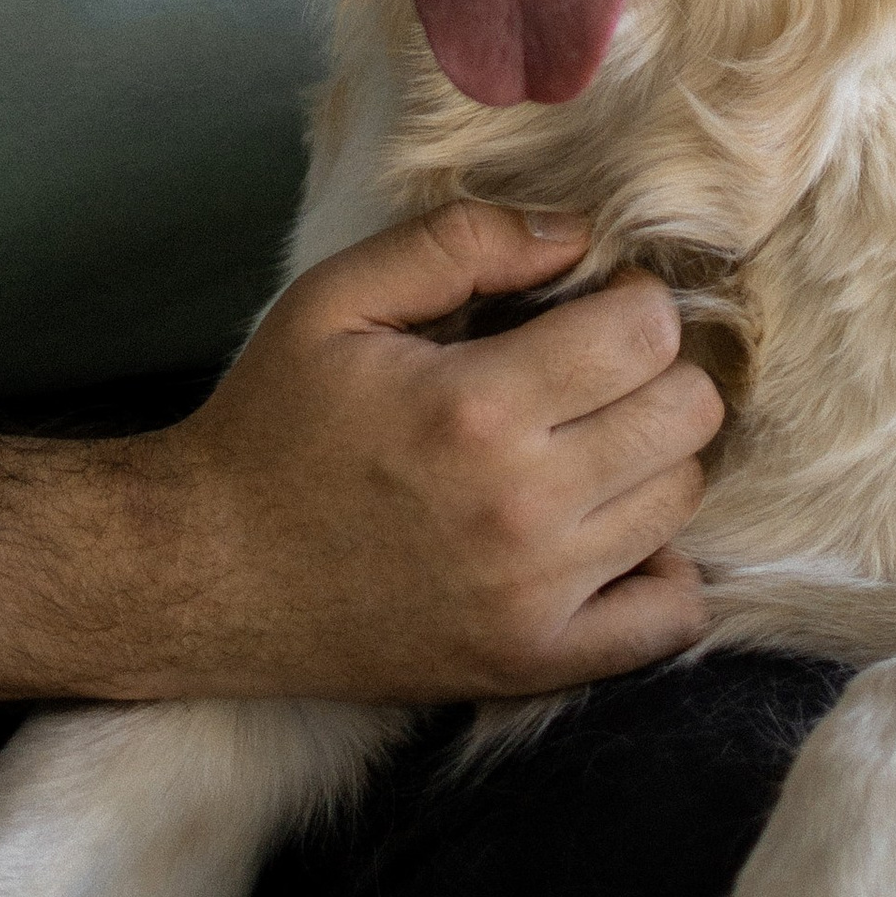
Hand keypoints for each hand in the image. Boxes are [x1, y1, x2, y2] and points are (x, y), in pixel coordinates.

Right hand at [149, 202, 722, 702]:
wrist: (208, 573)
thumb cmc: (274, 425)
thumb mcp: (337, 299)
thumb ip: (460, 243)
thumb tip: (579, 235)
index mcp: (477, 405)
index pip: (648, 332)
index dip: (633, 301)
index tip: (595, 307)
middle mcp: (523, 506)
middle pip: (687, 413)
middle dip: (657, 372)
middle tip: (598, 372)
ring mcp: (536, 596)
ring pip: (683, 498)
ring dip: (653, 458)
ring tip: (589, 442)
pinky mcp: (533, 662)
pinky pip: (668, 619)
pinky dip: (661, 569)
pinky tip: (609, 533)